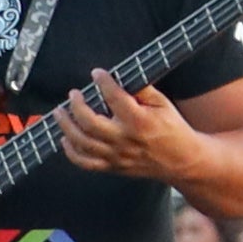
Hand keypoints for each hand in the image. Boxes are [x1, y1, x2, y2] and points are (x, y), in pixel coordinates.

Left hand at [50, 69, 214, 185]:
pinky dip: (71, 152)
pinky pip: (85, 163)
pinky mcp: (113, 167)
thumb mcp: (163, 104)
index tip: (97, 73)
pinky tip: (65, 139)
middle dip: (76, 105)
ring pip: (83, 143)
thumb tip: (122, 77)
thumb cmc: (173, 130)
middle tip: (73, 94)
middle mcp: (125, 139)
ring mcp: (117, 156)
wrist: (182, 160)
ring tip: (60, 112)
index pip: (115, 97)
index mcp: (140, 121)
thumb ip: (143, 90)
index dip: (103, 82)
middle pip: (90, 122)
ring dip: (66, 126)